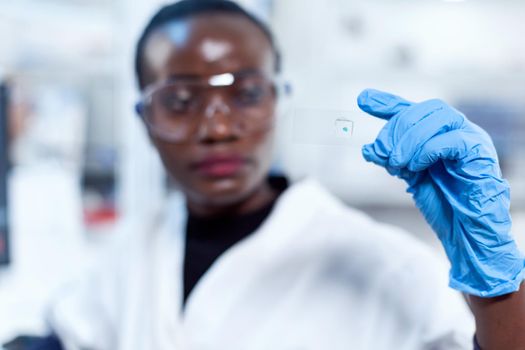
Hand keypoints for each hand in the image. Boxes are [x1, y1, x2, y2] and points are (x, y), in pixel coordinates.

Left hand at [358, 88, 524, 296]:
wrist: (466, 231)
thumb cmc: (443, 203)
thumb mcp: (411, 176)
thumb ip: (393, 159)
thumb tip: (368, 149)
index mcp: (438, 133)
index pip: (411, 110)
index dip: (387, 103)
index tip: (363, 99)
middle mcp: (455, 130)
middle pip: (422, 111)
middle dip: (395, 129)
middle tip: (380, 152)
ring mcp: (470, 138)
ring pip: (437, 118)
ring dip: (409, 139)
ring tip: (396, 163)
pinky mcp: (479, 152)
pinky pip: (452, 139)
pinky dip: (427, 149)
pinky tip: (415, 166)